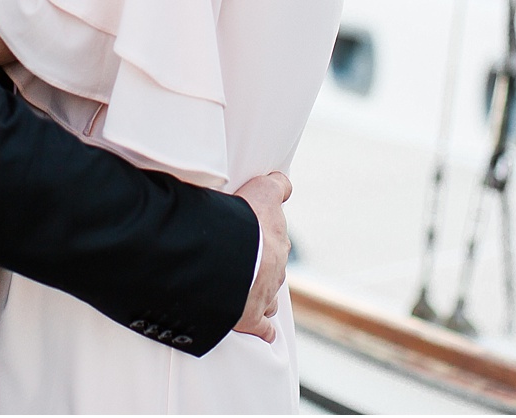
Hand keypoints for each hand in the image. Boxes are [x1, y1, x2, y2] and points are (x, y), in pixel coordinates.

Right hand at [232, 171, 290, 342]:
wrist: (230, 254)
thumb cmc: (241, 218)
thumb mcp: (261, 190)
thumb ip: (274, 186)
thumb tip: (285, 183)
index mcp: (276, 238)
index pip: (276, 237)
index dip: (263, 237)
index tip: (256, 238)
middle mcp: (276, 267)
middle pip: (273, 267)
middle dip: (263, 266)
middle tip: (244, 263)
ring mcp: (265, 294)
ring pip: (270, 297)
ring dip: (262, 296)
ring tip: (247, 294)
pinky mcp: (251, 318)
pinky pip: (262, 329)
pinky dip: (262, 331)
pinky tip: (262, 332)